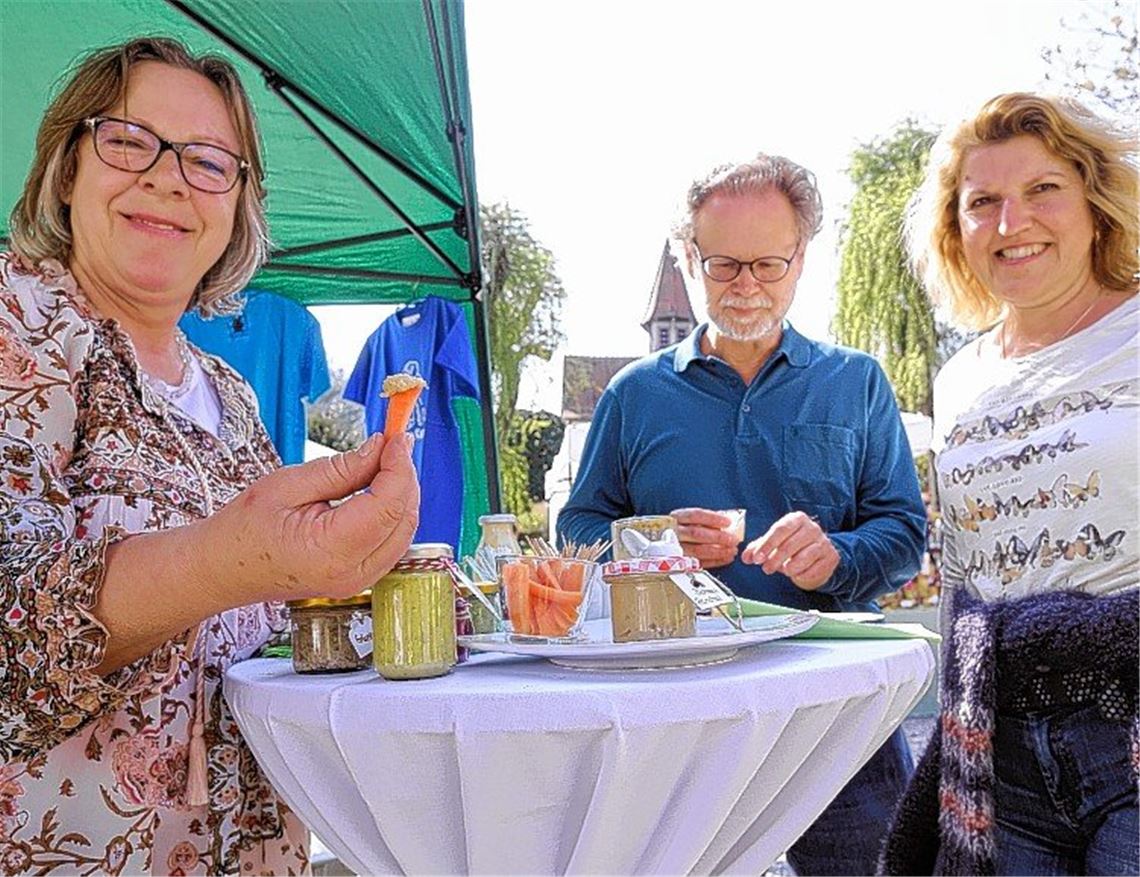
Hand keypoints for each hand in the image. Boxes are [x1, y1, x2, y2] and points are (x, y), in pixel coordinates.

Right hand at [203, 432, 419, 601]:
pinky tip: (378, 488)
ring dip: (401, 494)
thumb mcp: (288, 485)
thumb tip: (380, 448)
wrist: (222, 569)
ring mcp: (357, 581)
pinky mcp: (358, 579)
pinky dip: (392, 512)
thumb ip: (341, 469)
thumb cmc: (243, 529)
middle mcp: (352, 573)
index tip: (397, 436)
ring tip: (383, 462)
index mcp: (331, 551)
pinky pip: (391, 542)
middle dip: (404, 477)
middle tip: (391, 443)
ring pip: (403, 531)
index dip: (400, 466)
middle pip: (403, 518)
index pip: (388, 504)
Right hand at [669, 507, 741, 568]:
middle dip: (718, 537)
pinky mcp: (678, 563)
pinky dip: (714, 561)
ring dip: (718, 551)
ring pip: (697, 550)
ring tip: (732, 550)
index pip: (695, 515)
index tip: (728, 522)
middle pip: (696, 533)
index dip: (712, 518)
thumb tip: (726, 523)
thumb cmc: (677, 530)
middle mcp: (672, 533)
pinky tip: (725, 559)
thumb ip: (703, 520)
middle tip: (733, 539)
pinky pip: (698, 563)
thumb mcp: (685, 520)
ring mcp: (673, 549)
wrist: (656, 547)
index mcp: (675, 518)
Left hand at [740, 511, 838, 589]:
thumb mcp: (774, 543)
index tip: (757, 558)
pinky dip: (803, 573)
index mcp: (797, 519)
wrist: (818, 556)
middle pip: (791, 544)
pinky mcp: (831, 557)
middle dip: (775, 559)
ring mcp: (824, 542)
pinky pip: (815, 568)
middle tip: (765, 569)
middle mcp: (812, 528)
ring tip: (782, 571)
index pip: (780, 529)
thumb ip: (758, 548)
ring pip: (805, 556)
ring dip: (789, 567)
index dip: (767, 544)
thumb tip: (746, 557)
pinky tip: (797, 574)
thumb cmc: (793, 547)